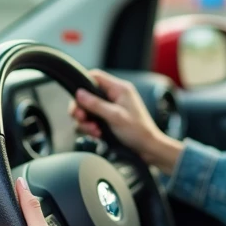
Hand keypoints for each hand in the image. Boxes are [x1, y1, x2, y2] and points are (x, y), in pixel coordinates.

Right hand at [68, 69, 183, 174]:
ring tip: (94, 131)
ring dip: (86, 121)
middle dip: (81, 109)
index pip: (96, 76)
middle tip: (81, 118)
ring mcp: (111, 108)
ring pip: (88, 110)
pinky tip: (97, 135)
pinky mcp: (108, 119)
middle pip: (88, 95)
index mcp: (119, 89)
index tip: (77, 98)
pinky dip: (92, 128)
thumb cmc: (138, 131)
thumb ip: (96, 104)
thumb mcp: (115, 116)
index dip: (83, 84)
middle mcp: (114, 96)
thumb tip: (79, 93)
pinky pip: (93, 120)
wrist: (148, 148)